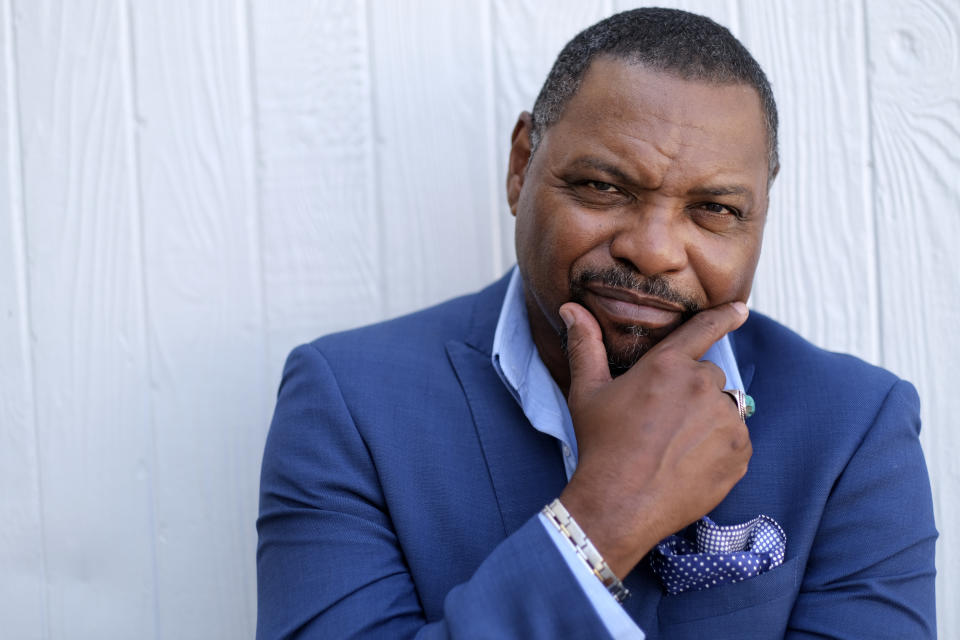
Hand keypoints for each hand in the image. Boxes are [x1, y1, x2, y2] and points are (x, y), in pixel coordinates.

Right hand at [557, 301, 751, 578]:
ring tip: (674, 447)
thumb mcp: (587, 393)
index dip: (724, 317)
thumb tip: (571, 308)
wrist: (620, 504)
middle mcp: (702, 386)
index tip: (741, 310)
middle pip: (708, 378)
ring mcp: (725, 420)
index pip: (703, 330)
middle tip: (663, 422)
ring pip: (724, 410)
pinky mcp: (739, 453)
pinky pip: (737, 441)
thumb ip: (585, 346)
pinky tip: (690, 463)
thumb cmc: (601, 446)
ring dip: (707, 421)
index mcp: (667, 365)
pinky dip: (720, 449)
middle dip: (691, 393)